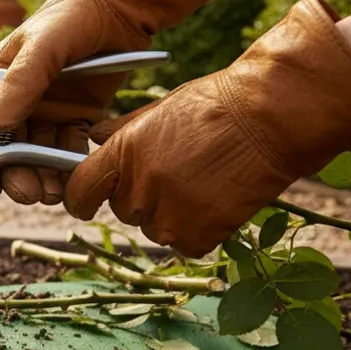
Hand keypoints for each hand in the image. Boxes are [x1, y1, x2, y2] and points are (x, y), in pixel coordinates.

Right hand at [0, 0, 227, 204]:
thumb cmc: (72, 18)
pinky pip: (65, 152)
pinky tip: (73, 175)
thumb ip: (18, 83)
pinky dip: (66, 167)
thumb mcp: (43, 45)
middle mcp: (15, 103)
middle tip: (28, 192)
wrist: (122, 10)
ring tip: (51, 192)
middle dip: (12, 175)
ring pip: (33, 157)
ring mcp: (45, 114)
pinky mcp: (74, 120)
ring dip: (39, 177)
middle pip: (3, 151)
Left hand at [64, 0, 350, 256]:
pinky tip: (219, 200)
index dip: (82, 198)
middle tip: (178, 173)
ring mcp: (167, 216)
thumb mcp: (159, 110)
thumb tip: (92, 136)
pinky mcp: (198, 236)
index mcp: (121, 155)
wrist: (272, 118)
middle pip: (122, 210)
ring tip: (204, 182)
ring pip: (154, 229)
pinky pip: (186, 244)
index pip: (78, 193)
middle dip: (142, 198)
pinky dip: (201, 230)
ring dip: (172, 215)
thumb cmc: (217, 105)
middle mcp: (137, 189)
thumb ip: (121, 131)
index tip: (89, 201)